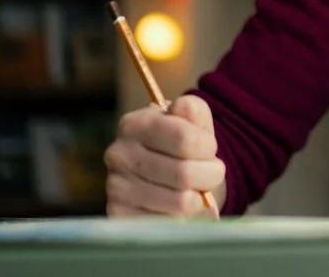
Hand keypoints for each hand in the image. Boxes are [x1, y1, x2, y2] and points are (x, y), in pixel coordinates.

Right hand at [104, 95, 225, 217]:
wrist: (173, 179)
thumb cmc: (185, 147)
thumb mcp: (194, 121)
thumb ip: (192, 109)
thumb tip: (182, 107)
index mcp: (134, 124)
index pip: (184, 138)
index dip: (207, 147)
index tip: (210, 148)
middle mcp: (118, 155)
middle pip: (184, 173)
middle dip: (210, 174)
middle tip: (212, 172)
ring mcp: (116, 188)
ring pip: (180, 201)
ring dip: (201, 198)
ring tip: (198, 189)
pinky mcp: (120, 216)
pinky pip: (168, 223)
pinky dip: (184, 217)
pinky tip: (179, 206)